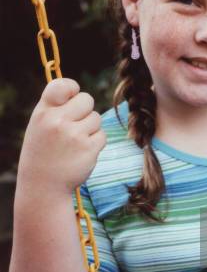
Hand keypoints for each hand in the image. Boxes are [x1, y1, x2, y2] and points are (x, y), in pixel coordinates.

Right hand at [17, 78, 106, 193]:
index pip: (61, 85)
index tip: (72, 96)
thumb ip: (55, 108)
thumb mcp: (40, 126)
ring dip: (91, 129)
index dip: (72, 88)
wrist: (43, 186)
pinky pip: (102, 135)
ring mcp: (74, 135)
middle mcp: (57, 122)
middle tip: (74, 125)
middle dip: (85, 111)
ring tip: (75, 142)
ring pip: (96, 118)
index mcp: (43, 113)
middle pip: (87, 99)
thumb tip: (76, 90)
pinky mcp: (89, 149)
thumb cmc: (43, 152)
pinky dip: (96, 143)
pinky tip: (81, 152)